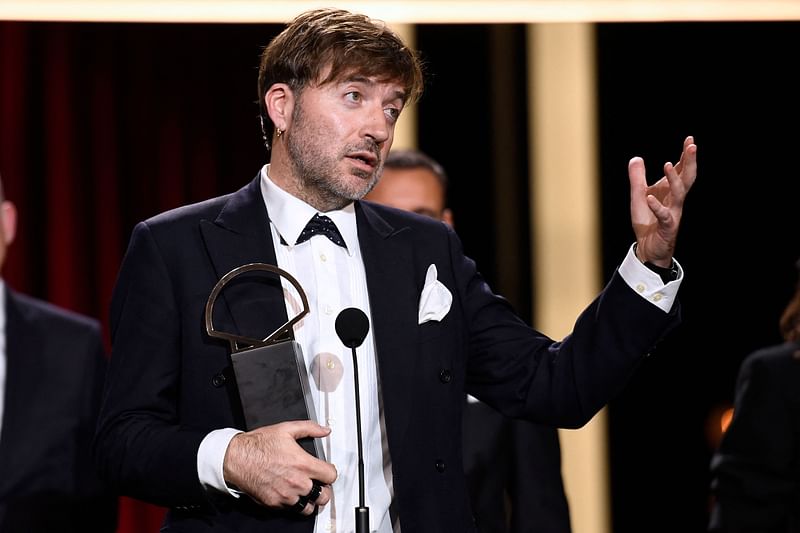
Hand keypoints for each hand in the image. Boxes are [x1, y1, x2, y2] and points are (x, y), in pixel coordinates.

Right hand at [222, 420, 336, 514]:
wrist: (237, 458)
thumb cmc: (259, 445)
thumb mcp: (286, 429)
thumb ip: (309, 428)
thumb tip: (324, 430)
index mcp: (303, 464)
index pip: (331, 476)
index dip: (330, 472)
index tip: (326, 470)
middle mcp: (297, 482)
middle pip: (324, 496)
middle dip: (324, 490)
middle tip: (318, 484)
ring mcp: (286, 495)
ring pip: (308, 507)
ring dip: (309, 499)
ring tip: (305, 491)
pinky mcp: (275, 503)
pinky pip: (291, 509)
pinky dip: (293, 503)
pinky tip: (290, 493)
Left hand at [629, 135, 696, 266]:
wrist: (647, 248)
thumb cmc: (647, 221)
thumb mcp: (638, 196)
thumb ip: (637, 178)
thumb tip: (636, 158)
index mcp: (670, 191)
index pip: (682, 170)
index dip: (686, 156)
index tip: (690, 139)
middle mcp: (675, 200)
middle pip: (687, 178)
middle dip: (690, 162)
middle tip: (692, 146)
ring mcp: (673, 213)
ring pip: (679, 194)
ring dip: (674, 179)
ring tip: (667, 164)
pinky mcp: (667, 227)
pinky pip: (663, 215)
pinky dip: (657, 206)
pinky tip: (650, 198)